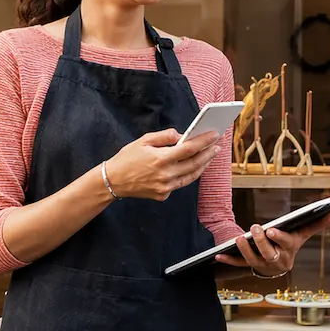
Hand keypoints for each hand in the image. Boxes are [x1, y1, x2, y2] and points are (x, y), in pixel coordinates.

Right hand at [102, 128, 220, 200]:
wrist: (113, 181)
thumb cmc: (127, 158)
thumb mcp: (143, 140)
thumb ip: (164, 136)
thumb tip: (181, 135)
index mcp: (160, 159)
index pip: (189, 148)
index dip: (204, 141)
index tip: (214, 135)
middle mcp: (165, 175)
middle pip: (195, 163)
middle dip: (208, 154)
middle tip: (216, 146)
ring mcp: (165, 187)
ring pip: (191, 176)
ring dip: (202, 166)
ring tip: (208, 157)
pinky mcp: (163, 195)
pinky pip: (179, 184)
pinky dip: (187, 175)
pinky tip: (192, 168)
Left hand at [215, 212, 329, 276]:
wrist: (278, 266)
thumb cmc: (289, 245)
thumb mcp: (301, 236)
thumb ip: (315, 225)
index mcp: (288, 251)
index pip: (285, 244)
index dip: (279, 238)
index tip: (272, 230)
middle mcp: (275, 261)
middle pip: (268, 253)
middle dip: (260, 242)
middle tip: (255, 228)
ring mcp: (262, 265)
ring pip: (252, 260)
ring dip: (244, 250)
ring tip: (239, 238)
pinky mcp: (249, 267)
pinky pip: (238, 265)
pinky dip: (228, 260)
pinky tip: (218, 255)